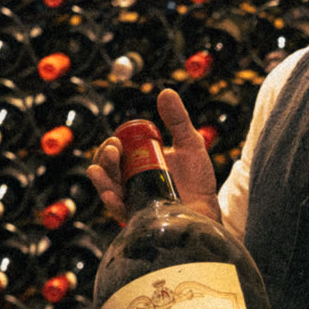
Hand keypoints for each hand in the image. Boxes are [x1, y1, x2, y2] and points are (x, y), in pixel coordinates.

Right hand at [87, 88, 221, 223]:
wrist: (208, 208)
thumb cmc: (198, 179)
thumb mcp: (189, 143)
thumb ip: (177, 120)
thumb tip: (166, 92)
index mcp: (139, 163)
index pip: (116, 152)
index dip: (111, 145)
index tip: (117, 140)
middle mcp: (131, 181)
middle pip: (107, 169)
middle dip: (104, 158)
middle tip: (113, 150)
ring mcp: (133, 199)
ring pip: (107, 188)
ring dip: (101, 178)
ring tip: (100, 169)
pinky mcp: (137, 216)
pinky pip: (119, 211)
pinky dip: (111, 202)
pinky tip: (109, 195)